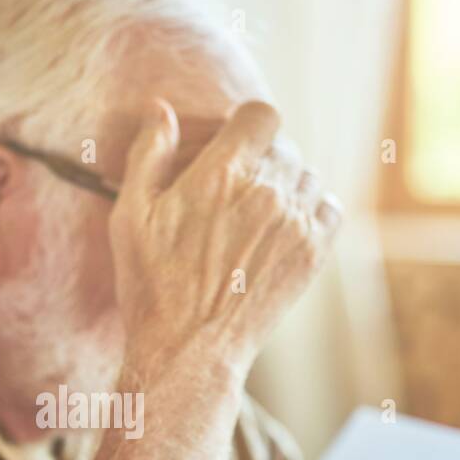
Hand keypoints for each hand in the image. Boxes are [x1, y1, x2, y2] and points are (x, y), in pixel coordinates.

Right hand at [109, 99, 342, 375]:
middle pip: (284, 146)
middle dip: (261, 158)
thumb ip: (148, 155)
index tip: (232, 143)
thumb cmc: (151, 286)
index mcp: (221, 174)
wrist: (189, 350)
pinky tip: (285, 226)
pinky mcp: (312, 253)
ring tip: (258, 212)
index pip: (260, 115)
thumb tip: (161, 110)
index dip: (246, 124)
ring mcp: (295, 222)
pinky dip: (313, 209)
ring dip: (287, 183)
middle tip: (235, 190)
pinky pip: (329, 207)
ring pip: (307, 175)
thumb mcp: (130, 216)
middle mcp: (266, 191)